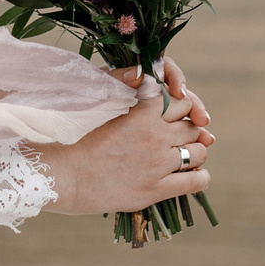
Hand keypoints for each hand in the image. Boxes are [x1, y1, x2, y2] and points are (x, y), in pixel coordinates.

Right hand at [34, 60, 213, 214]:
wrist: (64, 174)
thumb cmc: (79, 137)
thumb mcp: (105, 104)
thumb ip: (130, 90)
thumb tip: (149, 76)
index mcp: (143, 110)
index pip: (183, 101)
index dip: (182, 108)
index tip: (176, 116)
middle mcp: (155, 134)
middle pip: (193, 126)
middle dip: (189, 131)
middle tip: (178, 139)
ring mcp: (158, 163)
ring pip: (199, 152)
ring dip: (194, 153)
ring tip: (183, 158)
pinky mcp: (156, 189)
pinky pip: (196, 181)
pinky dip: (200, 178)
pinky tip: (191, 177)